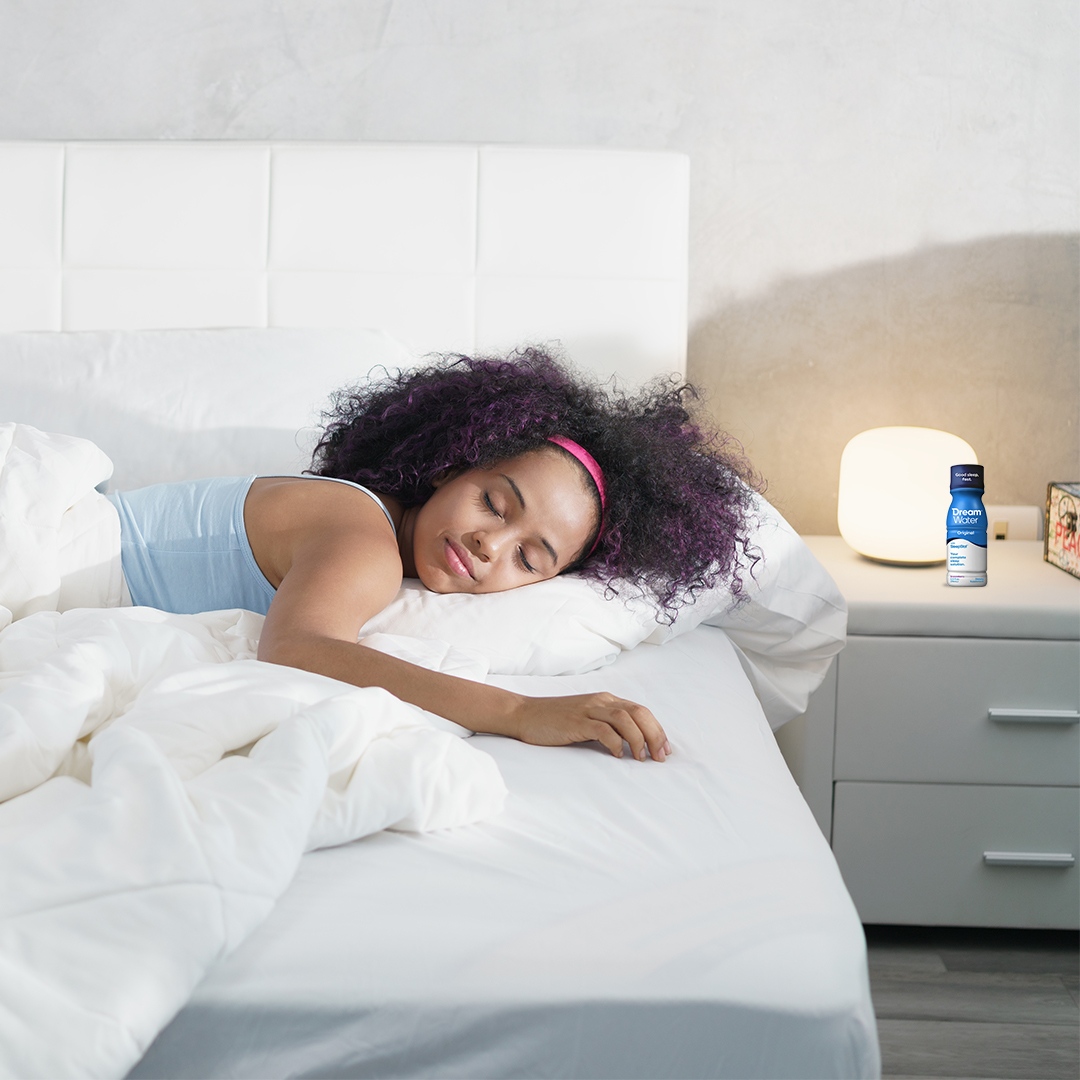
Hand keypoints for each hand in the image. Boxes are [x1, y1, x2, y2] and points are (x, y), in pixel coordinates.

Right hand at [511, 692, 670, 761]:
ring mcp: (588, 710)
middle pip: (639, 713)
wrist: (524, 714)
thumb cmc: (555, 722)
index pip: (641, 711)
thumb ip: (607, 726)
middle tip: (661, 757)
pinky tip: (617, 755)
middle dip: (655, 735)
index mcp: (606, 700)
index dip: (657, 730)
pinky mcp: (576, 721)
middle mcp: (601, 701)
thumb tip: (631, 746)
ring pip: (625, 719)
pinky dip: (615, 742)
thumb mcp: (586, 720)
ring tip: (642, 758)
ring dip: (639, 739)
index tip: (665, 750)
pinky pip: (603, 729)